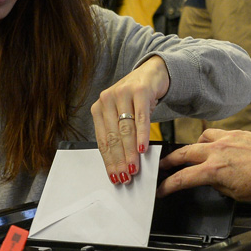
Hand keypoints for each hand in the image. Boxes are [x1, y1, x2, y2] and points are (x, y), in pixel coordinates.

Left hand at [93, 55, 170, 183]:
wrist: (151, 73)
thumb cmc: (135, 98)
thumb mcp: (123, 114)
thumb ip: (120, 134)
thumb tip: (122, 163)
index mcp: (98, 108)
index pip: (102, 140)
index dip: (109, 161)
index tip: (115, 176)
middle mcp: (107, 99)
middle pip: (113, 136)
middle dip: (119, 160)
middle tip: (125, 177)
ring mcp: (122, 93)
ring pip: (125, 129)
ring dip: (129, 152)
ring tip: (134, 168)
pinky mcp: (140, 91)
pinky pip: (140, 118)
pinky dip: (142, 135)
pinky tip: (142, 149)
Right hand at [157, 129, 250, 199]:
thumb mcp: (239, 193)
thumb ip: (220, 186)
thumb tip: (213, 181)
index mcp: (214, 171)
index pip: (182, 179)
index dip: (168, 186)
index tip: (161, 190)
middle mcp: (216, 152)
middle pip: (183, 154)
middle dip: (169, 161)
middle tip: (161, 166)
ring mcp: (225, 139)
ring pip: (199, 139)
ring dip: (190, 147)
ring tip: (188, 154)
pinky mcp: (236, 132)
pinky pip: (215, 133)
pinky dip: (209, 138)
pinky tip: (212, 143)